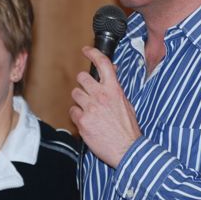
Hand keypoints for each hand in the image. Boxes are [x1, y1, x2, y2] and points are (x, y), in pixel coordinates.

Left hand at [70, 46, 140, 167]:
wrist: (127, 149)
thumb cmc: (128, 129)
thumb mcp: (126, 104)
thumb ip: (115, 90)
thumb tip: (110, 77)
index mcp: (114, 90)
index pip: (103, 64)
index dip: (93, 53)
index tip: (86, 50)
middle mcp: (101, 96)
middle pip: (82, 78)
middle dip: (83, 84)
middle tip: (88, 92)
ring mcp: (90, 108)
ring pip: (75, 94)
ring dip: (79, 100)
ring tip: (89, 110)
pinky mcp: (82, 121)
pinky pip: (72, 111)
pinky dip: (77, 116)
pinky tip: (86, 122)